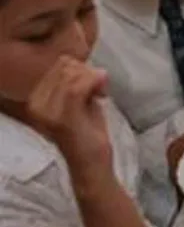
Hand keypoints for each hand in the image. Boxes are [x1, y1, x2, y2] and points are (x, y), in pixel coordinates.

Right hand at [26, 57, 112, 176]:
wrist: (91, 164)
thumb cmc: (87, 132)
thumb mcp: (80, 102)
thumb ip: (77, 81)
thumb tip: (83, 62)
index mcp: (37, 99)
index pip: (60, 64)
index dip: (82, 68)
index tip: (94, 83)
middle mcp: (36, 105)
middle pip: (67, 66)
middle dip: (89, 72)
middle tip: (100, 90)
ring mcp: (48, 113)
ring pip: (74, 75)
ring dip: (95, 79)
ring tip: (101, 94)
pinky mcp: (63, 119)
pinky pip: (79, 87)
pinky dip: (96, 84)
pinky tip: (103, 94)